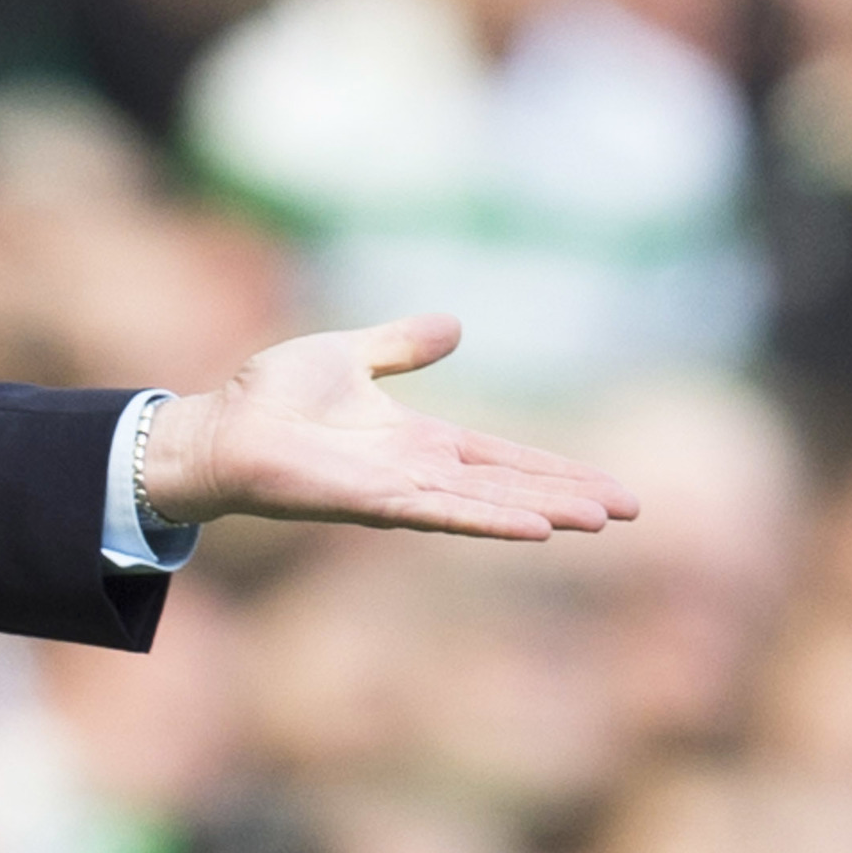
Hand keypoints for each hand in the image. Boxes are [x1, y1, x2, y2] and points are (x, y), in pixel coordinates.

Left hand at [139, 314, 638, 539]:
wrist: (217, 427)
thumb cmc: (272, 398)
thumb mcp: (349, 356)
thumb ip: (401, 346)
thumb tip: (457, 324)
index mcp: (420, 441)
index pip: (505, 457)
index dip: (557, 469)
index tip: (611, 485)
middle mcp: (418, 471)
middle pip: (510, 485)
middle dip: (570, 496)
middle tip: (633, 510)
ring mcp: (397, 490)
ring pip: (486, 502)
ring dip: (542, 510)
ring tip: (600, 519)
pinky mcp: (371, 501)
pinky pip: (440, 511)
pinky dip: (487, 518)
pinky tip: (533, 528)